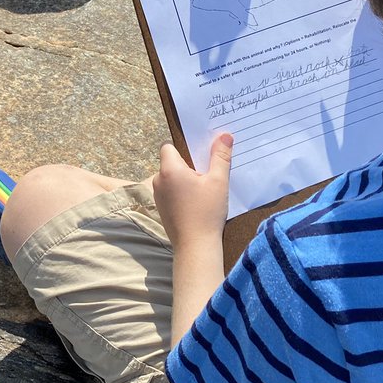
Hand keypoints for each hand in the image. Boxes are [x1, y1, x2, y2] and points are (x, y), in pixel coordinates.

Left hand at [154, 133, 232, 249]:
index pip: (168, 146)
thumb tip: (224, 135)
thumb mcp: (218, 181)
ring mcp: (158, 195)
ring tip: (204, 189)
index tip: (199, 154)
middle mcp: (158, 180)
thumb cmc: (207, 212)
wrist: (195, 247)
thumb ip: (220, 156)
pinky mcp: (161, 208)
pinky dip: (181, 192)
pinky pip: (170, 191)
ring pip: (171, 178)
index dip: (183, 147)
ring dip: (185, 179)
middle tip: (208, 171)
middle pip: (171, 162)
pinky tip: (197, 201)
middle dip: (188, 165)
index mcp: (169, 169)